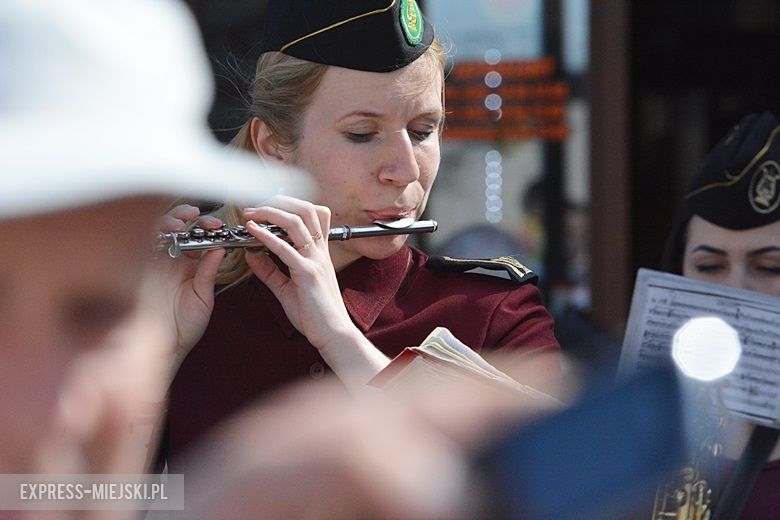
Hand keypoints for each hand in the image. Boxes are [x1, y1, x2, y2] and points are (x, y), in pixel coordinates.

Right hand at [153, 204, 223, 358]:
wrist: (167, 347)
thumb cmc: (185, 327)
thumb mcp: (202, 297)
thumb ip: (208, 271)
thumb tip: (219, 248)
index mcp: (188, 265)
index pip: (195, 236)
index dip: (205, 227)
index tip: (217, 226)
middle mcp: (170, 260)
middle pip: (174, 228)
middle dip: (184, 216)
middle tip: (196, 217)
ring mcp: (153, 263)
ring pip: (155, 231)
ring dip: (167, 222)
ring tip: (180, 224)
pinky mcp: (138, 269)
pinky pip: (141, 246)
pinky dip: (151, 235)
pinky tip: (163, 235)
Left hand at [241, 196, 355, 350]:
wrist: (333, 334)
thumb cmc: (315, 315)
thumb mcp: (287, 288)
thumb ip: (269, 270)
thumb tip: (251, 254)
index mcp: (318, 253)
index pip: (313, 215)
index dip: (291, 204)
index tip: (268, 207)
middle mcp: (319, 252)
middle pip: (306, 209)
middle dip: (280, 201)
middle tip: (257, 205)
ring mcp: (315, 261)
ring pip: (297, 221)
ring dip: (270, 212)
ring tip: (251, 213)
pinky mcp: (308, 274)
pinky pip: (285, 248)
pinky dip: (266, 236)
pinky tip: (252, 231)